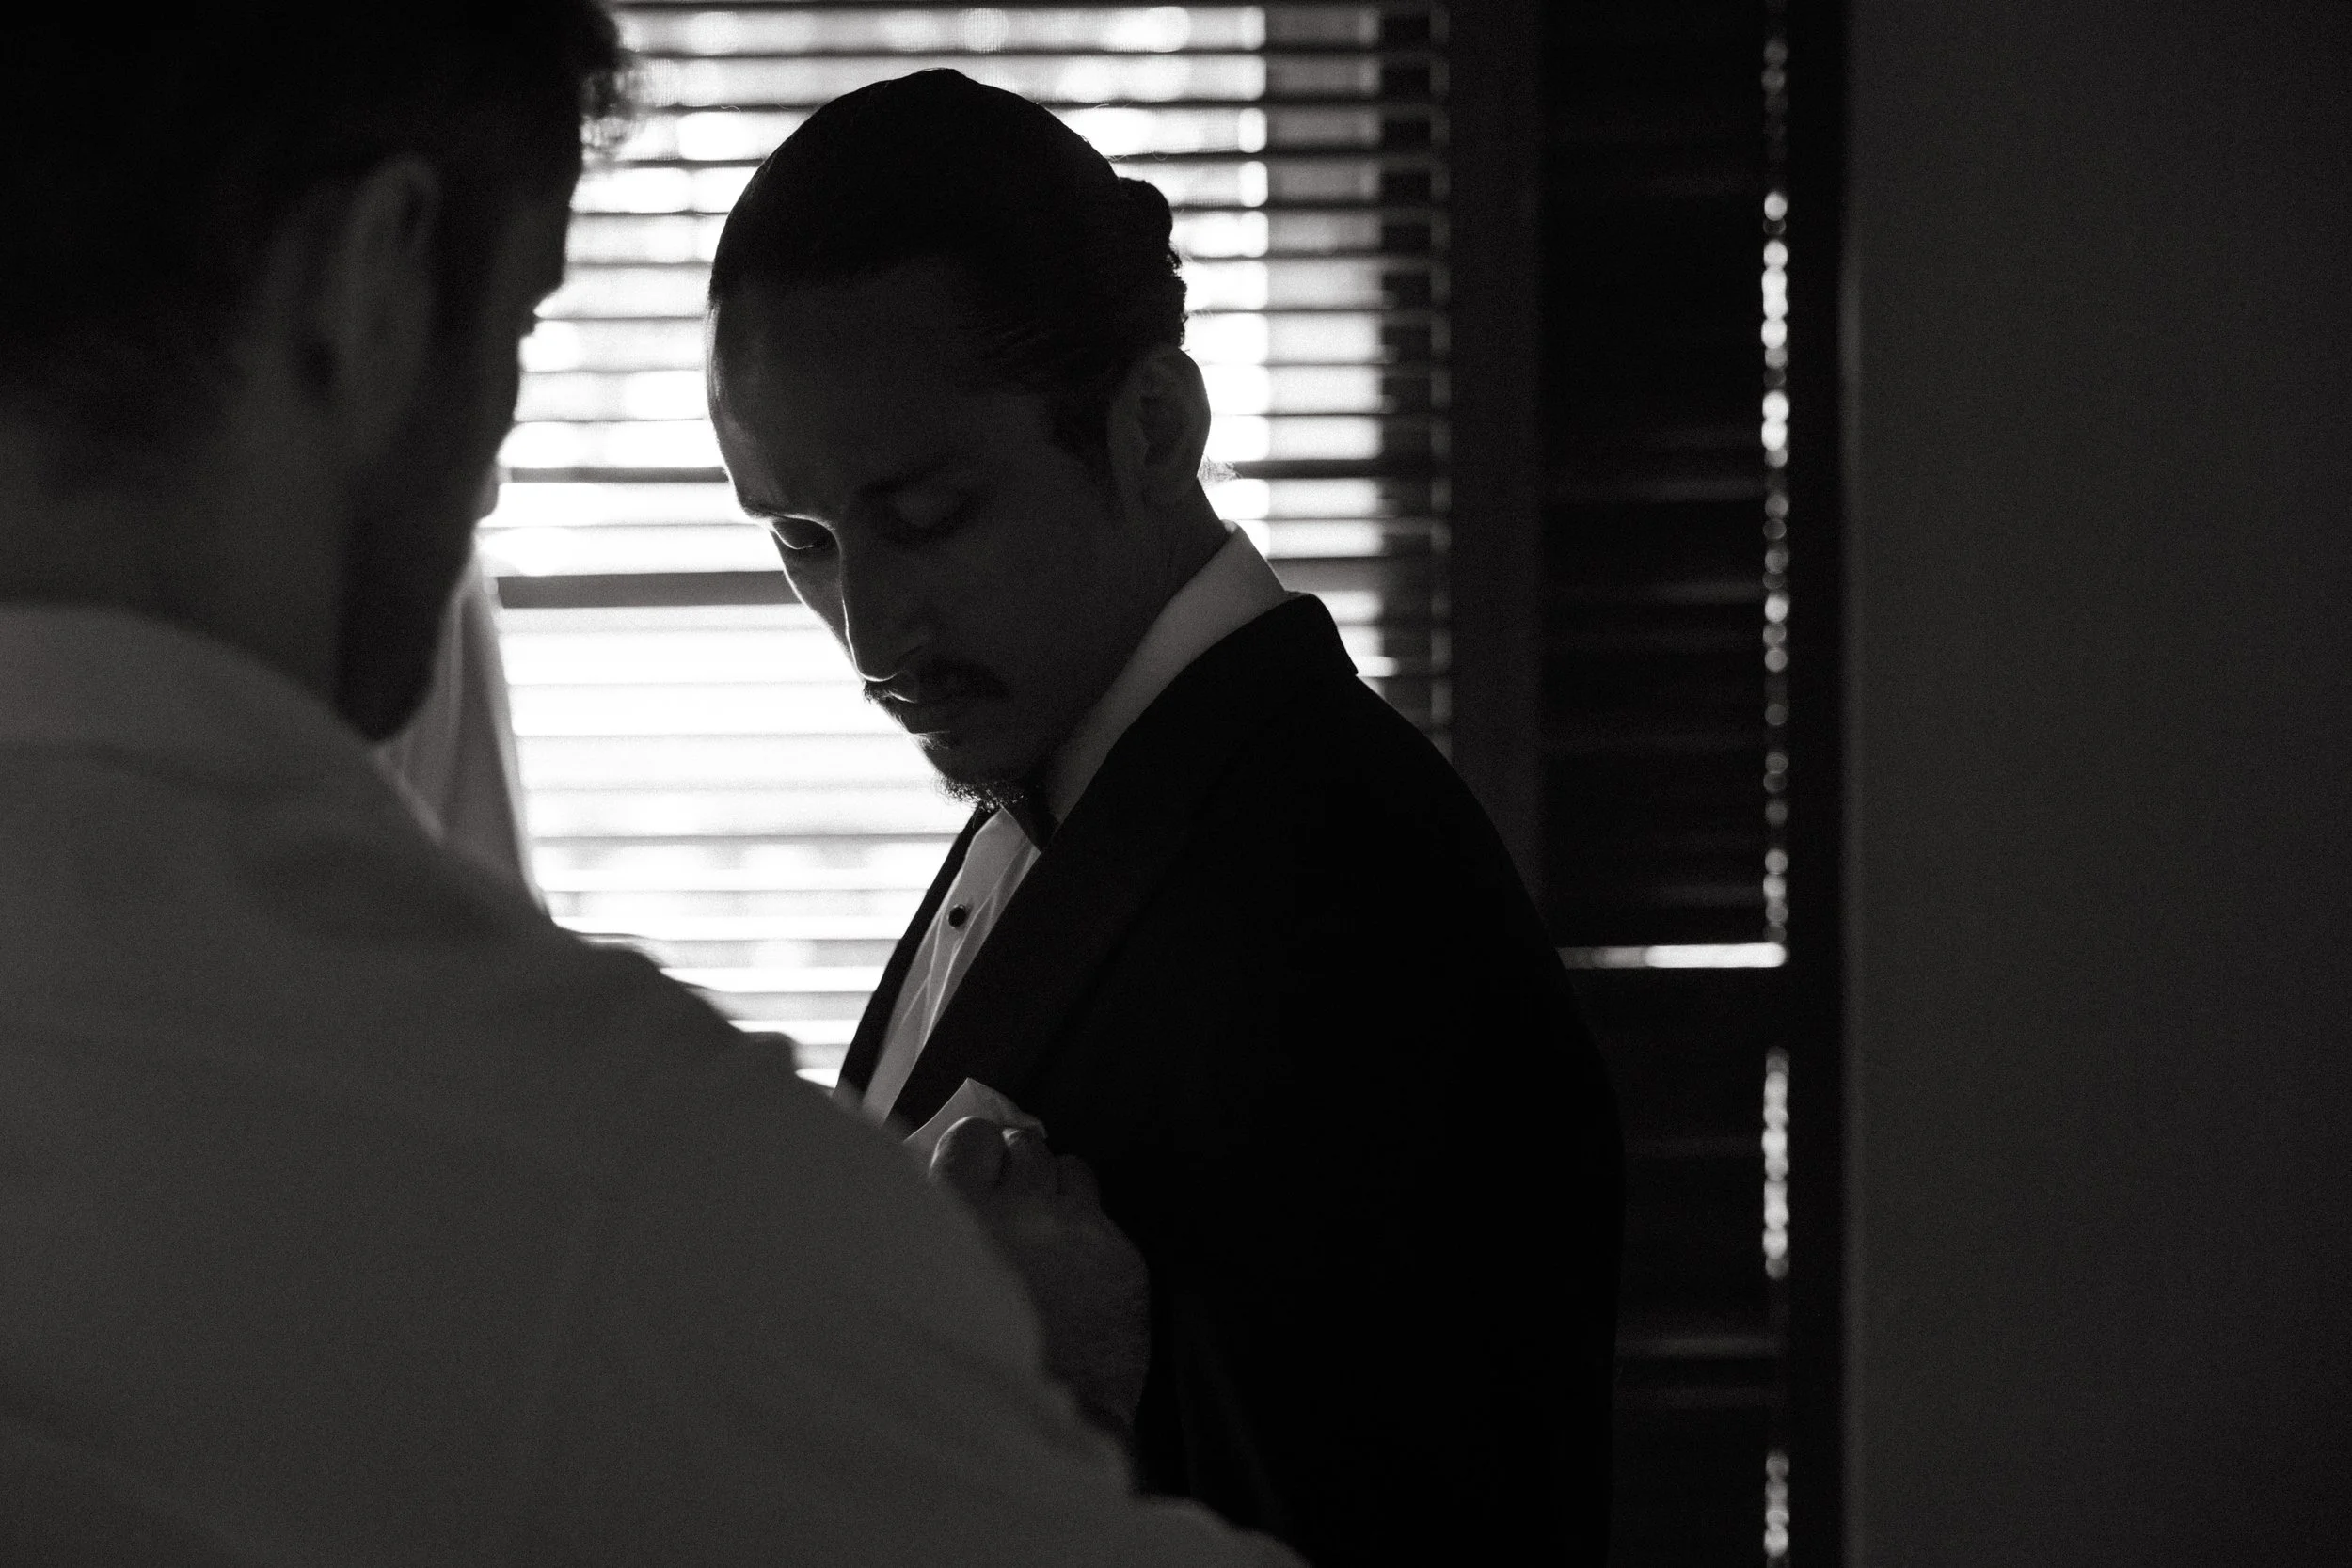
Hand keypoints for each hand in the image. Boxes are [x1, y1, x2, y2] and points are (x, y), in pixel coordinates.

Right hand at [930, 1117, 1150, 1443]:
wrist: (1033, 1433)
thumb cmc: (958, 1366)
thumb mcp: (918, 1286)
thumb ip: (929, 1225)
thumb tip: (931, 1170)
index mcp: (959, 1214)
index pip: (973, 1135)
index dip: (975, 1154)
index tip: (975, 1172)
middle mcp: (1023, 1211)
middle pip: (1026, 1145)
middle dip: (1017, 1169)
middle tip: (1011, 1203)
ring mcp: (1079, 1232)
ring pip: (1071, 1169)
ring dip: (1055, 1191)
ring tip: (1043, 1230)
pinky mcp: (1122, 1258)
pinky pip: (1103, 1217)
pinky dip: (1087, 1235)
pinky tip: (1071, 1272)